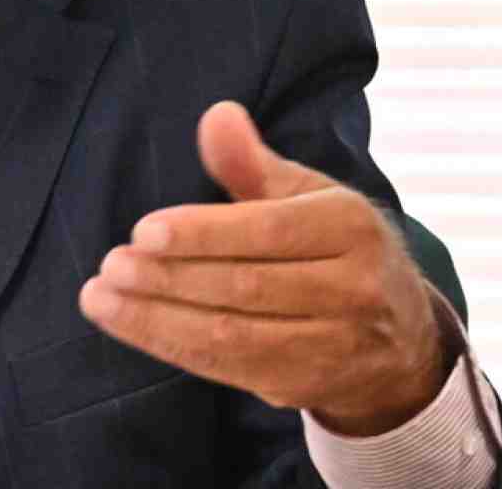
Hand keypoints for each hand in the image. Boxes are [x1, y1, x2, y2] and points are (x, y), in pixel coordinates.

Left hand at [77, 100, 448, 435]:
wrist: (400, 340)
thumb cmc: (334, 249)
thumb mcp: (308, 197)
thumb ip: (254, 165)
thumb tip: (216, 116)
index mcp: (351, 228)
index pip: (270, 231)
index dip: (203, 232)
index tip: (142, 230)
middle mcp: (352, 289)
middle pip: (247, 286)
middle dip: (169, 277)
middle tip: (111, 264)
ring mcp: (332, 345)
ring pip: (233, 335)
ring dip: (157, 318)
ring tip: (102, 297)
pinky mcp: (303, 385)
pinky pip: (228, 369)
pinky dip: (172, 347)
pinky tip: (129, 324)